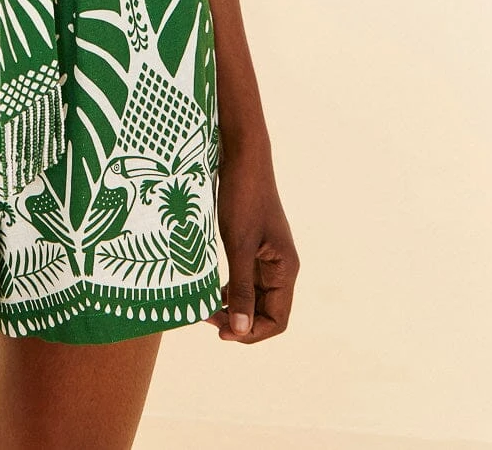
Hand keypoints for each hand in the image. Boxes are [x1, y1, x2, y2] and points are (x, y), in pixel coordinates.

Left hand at [205, 142, 298, 342]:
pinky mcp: (255, 246)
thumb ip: (240, 289)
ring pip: (254, 296)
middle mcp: (281, 267)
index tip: (221, 331)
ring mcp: (268, 257)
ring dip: (234, 306)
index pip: (277, 321)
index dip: (251, 333)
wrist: (243, 157)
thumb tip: (240, 331)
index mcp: (285, 269)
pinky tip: (212, 290)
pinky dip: (231, 289)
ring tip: (206, 307)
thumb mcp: (239, 246)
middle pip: (266, 312)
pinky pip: (247, 279)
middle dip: (239, 321)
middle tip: (206, 317)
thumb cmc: (243, 198)